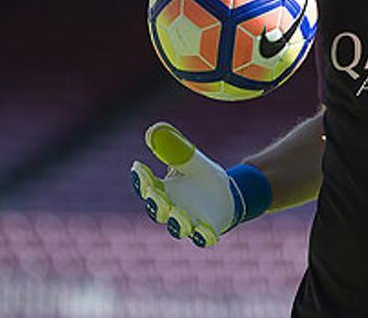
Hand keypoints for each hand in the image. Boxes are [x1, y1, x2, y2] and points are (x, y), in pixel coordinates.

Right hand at [129, 122, 270, 247]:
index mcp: (163, 191)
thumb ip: (174, 148)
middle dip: (155, 202)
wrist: (229, 193)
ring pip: (177, 226)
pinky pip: (204, 237)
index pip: (146, 186)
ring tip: (177, 213)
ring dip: (176, 222)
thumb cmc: (203, 177)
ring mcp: (189, 222)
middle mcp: (171, 209)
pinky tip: (208, 232)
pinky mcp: (207, 231)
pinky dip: (204, 236)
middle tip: (155, 192)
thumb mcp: (191, 160)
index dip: (140, 178)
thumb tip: (153, 129)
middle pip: (157, 209)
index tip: (138, 166)